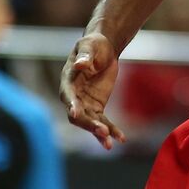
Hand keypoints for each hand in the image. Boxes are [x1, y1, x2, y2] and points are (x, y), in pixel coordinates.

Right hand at [60, 32, 124, 150]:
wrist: (104, 49)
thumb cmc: (93, 44)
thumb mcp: (89, 46)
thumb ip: (85, 56)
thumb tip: (80, 65)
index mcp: (68, 80)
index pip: (67, 95)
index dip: (71, 104)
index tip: (75, 113)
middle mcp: (74, 96)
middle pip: (78, 115)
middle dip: (88, 124)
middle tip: (102, 132)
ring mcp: (85, 103)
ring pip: (90, 122)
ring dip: (99, 132)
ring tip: (109, 144)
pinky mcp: (96, 107)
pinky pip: (103, 121)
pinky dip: (111, 130)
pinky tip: (121, 139)